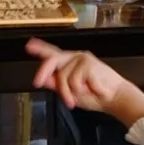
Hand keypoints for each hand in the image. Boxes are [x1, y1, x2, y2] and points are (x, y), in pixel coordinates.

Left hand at [26, 39, 143, 125]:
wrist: (114, 98)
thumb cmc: (96, 96)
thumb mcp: (72, 93)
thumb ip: (58, 85)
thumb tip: (44, 80)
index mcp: (70, 63)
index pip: (53, 54)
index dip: (40, 49)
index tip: (29, 46)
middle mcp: (75, 57)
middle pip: (52, 61)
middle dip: (43, 73)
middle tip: (37, 83)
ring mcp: (81, 58)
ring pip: (62, 77)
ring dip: (69, 92)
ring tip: (83, 94)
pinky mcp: (88, 63)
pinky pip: (74, 82)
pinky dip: (81, 91)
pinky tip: (92, 89)